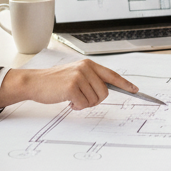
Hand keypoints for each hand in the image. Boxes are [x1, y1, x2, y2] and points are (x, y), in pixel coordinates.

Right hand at [0, 60, 138, 110]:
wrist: (35, 83)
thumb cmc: (55, 82)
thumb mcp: (75, 75)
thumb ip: (90, 79)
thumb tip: (106, 91)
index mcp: (88, 64)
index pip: (112, 75)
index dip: (125, 83)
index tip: (136, 90)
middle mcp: (86, 68)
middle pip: (105, 92)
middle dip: (95, 100)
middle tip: (81, 98)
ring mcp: (79, 76)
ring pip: (95, 100)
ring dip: (84, 104)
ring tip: (72, 97)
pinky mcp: (72, 87)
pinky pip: (84, 104)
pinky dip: (77, 106)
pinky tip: (68, 100)